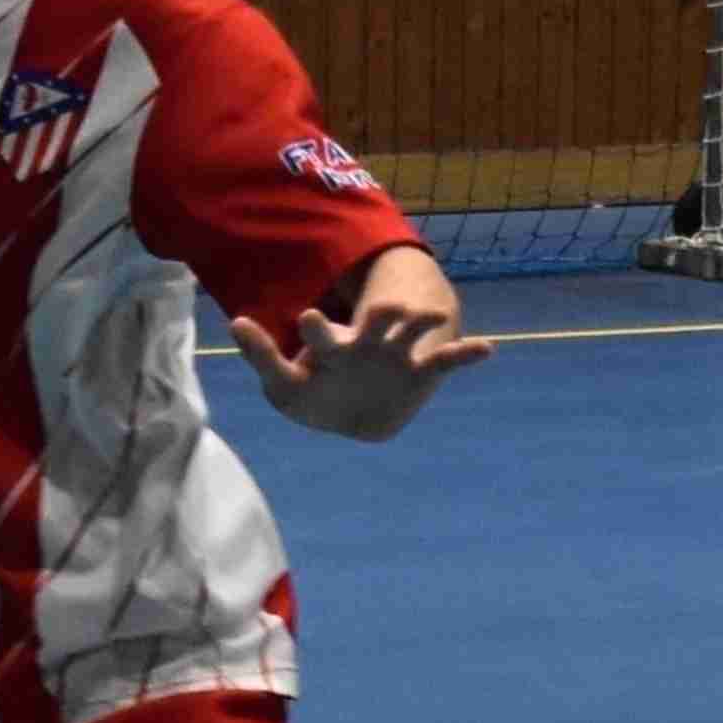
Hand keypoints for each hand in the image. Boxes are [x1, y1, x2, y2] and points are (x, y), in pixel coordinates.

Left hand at [227, 246, 489, 441]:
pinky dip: (466, 354)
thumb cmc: (312, 393)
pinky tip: (488, 347)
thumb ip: (261, 355)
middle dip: (379, 316)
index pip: (322, 335)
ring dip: (422, 322)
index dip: (317, 327)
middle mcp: (365, 344)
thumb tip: (234, 321)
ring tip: (436, 315)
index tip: (308, 317)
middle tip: (385, 308)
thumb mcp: (282, 384)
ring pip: (411, 332)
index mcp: (331, 347)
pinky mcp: (419, 373)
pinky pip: (445, 363)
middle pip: (373, 325)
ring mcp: (395, 356)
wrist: (350, 413)